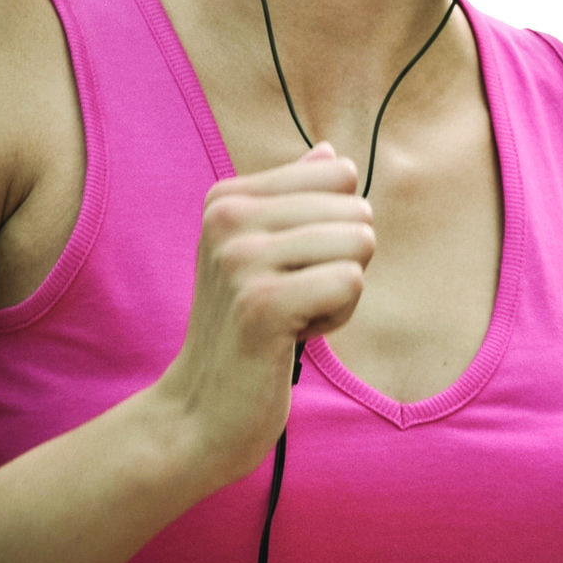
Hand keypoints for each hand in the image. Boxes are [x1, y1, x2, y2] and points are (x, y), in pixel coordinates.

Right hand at [156, 142, 373, 483]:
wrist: (202, 410)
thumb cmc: (247, 329)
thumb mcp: (263, 254)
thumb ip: (295, 201)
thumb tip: (331, 152)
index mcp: (228, 197)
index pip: (340, 173)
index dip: (335, 226)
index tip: (293, 266)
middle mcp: (229, 217)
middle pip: (357, 210)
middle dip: (343, 262)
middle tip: (294, 299)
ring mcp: (241, 259)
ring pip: (360, 244)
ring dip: (342, 292)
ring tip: (293, 317)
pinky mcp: (261, 303)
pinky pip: (350, 283)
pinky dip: (337, 318)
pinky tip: (294, 336)